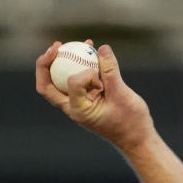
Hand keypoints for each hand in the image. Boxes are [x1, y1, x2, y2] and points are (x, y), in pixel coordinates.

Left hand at [35, 40, 154, 152]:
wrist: (136, 138)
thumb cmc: (130, 121)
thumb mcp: (122, 95)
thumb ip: (110, 72)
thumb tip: (102, 48)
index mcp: (79, 110)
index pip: (72, 83)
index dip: (86, 73)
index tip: (102, 80)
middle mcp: (73, 107)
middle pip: (47, 85)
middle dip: (47, 64)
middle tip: (57, 46)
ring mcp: (77, 103)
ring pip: (58, 81)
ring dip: (61, 62)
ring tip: (67, 44)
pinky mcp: (84, 98)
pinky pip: (75, 80)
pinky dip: (78, 66)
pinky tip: (88, 51)